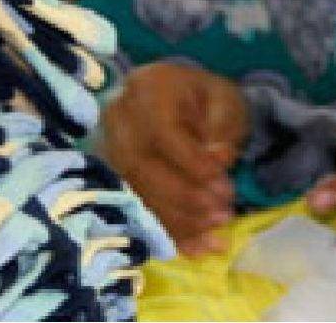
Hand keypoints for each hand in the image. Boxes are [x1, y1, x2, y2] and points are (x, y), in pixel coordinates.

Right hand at [100, 61, 247, 255]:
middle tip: (224, 214)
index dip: (192, 162)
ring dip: (179, 220)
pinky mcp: (115, 177)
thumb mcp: (225, 100)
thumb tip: (217, 160)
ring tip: (217, 232)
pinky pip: (137, 209)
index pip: (163, 131)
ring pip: (136, 193)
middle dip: (186, 197)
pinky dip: (168, 233)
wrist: (181, 101)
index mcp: (149, 87)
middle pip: (142, 166)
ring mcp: (110, 149)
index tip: (223, 184)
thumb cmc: (206, 99)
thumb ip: (223, 127)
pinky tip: (198, 249)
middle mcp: (120, 117)